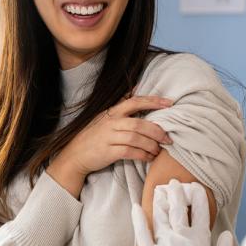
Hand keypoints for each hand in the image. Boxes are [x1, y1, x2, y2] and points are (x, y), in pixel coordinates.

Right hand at [50, 95, 173, 188]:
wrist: (75, 154)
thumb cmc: (93, 135)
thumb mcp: (104, 116)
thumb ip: (120, 104)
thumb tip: (134, 88)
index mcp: (112, 112)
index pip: (135, 102)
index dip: (153, 102)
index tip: (170, 104)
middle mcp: (111, 122)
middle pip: (139, 124)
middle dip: (157, 131)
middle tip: (168, 138)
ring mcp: (108, 137)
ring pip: (136, 138)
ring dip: (151, 145)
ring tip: (158, 150)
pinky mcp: (108, 152)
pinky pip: (130, 152)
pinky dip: (142, 155)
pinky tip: (149, 158)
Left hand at [132, 180, 234, 245]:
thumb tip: (226, 234)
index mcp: (201, 241)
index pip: (201, 212)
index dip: (199, 197)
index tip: (196, 186)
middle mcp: (181, 239)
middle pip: (178, 209)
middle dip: (177, 193)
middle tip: (174, 182)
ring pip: (160, 216)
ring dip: (160, 200)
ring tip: (159, 189)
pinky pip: (142, 233)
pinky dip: (139, 219)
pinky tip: (136, 207)